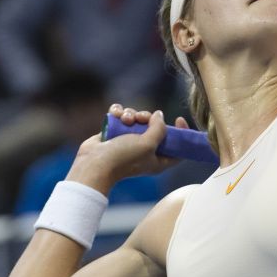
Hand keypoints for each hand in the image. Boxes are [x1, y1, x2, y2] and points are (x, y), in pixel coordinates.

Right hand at [66, 106, 189, 192]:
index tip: (179, 119)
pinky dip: (118, 113)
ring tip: (124, 120)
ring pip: (137, 119)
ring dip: (132, 114)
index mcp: (158, 159)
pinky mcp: (115, 133)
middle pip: (155, 127)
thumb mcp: (148, 144)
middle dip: (149, 118)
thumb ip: (159, 128)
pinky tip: (115, 115)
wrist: (94, 163)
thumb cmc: (123, 158)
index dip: (181, 133)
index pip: (177, 146)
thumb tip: (159, 115)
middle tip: (142, 118)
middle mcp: (145, 150)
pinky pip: (121, 117)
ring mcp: (128, 141)